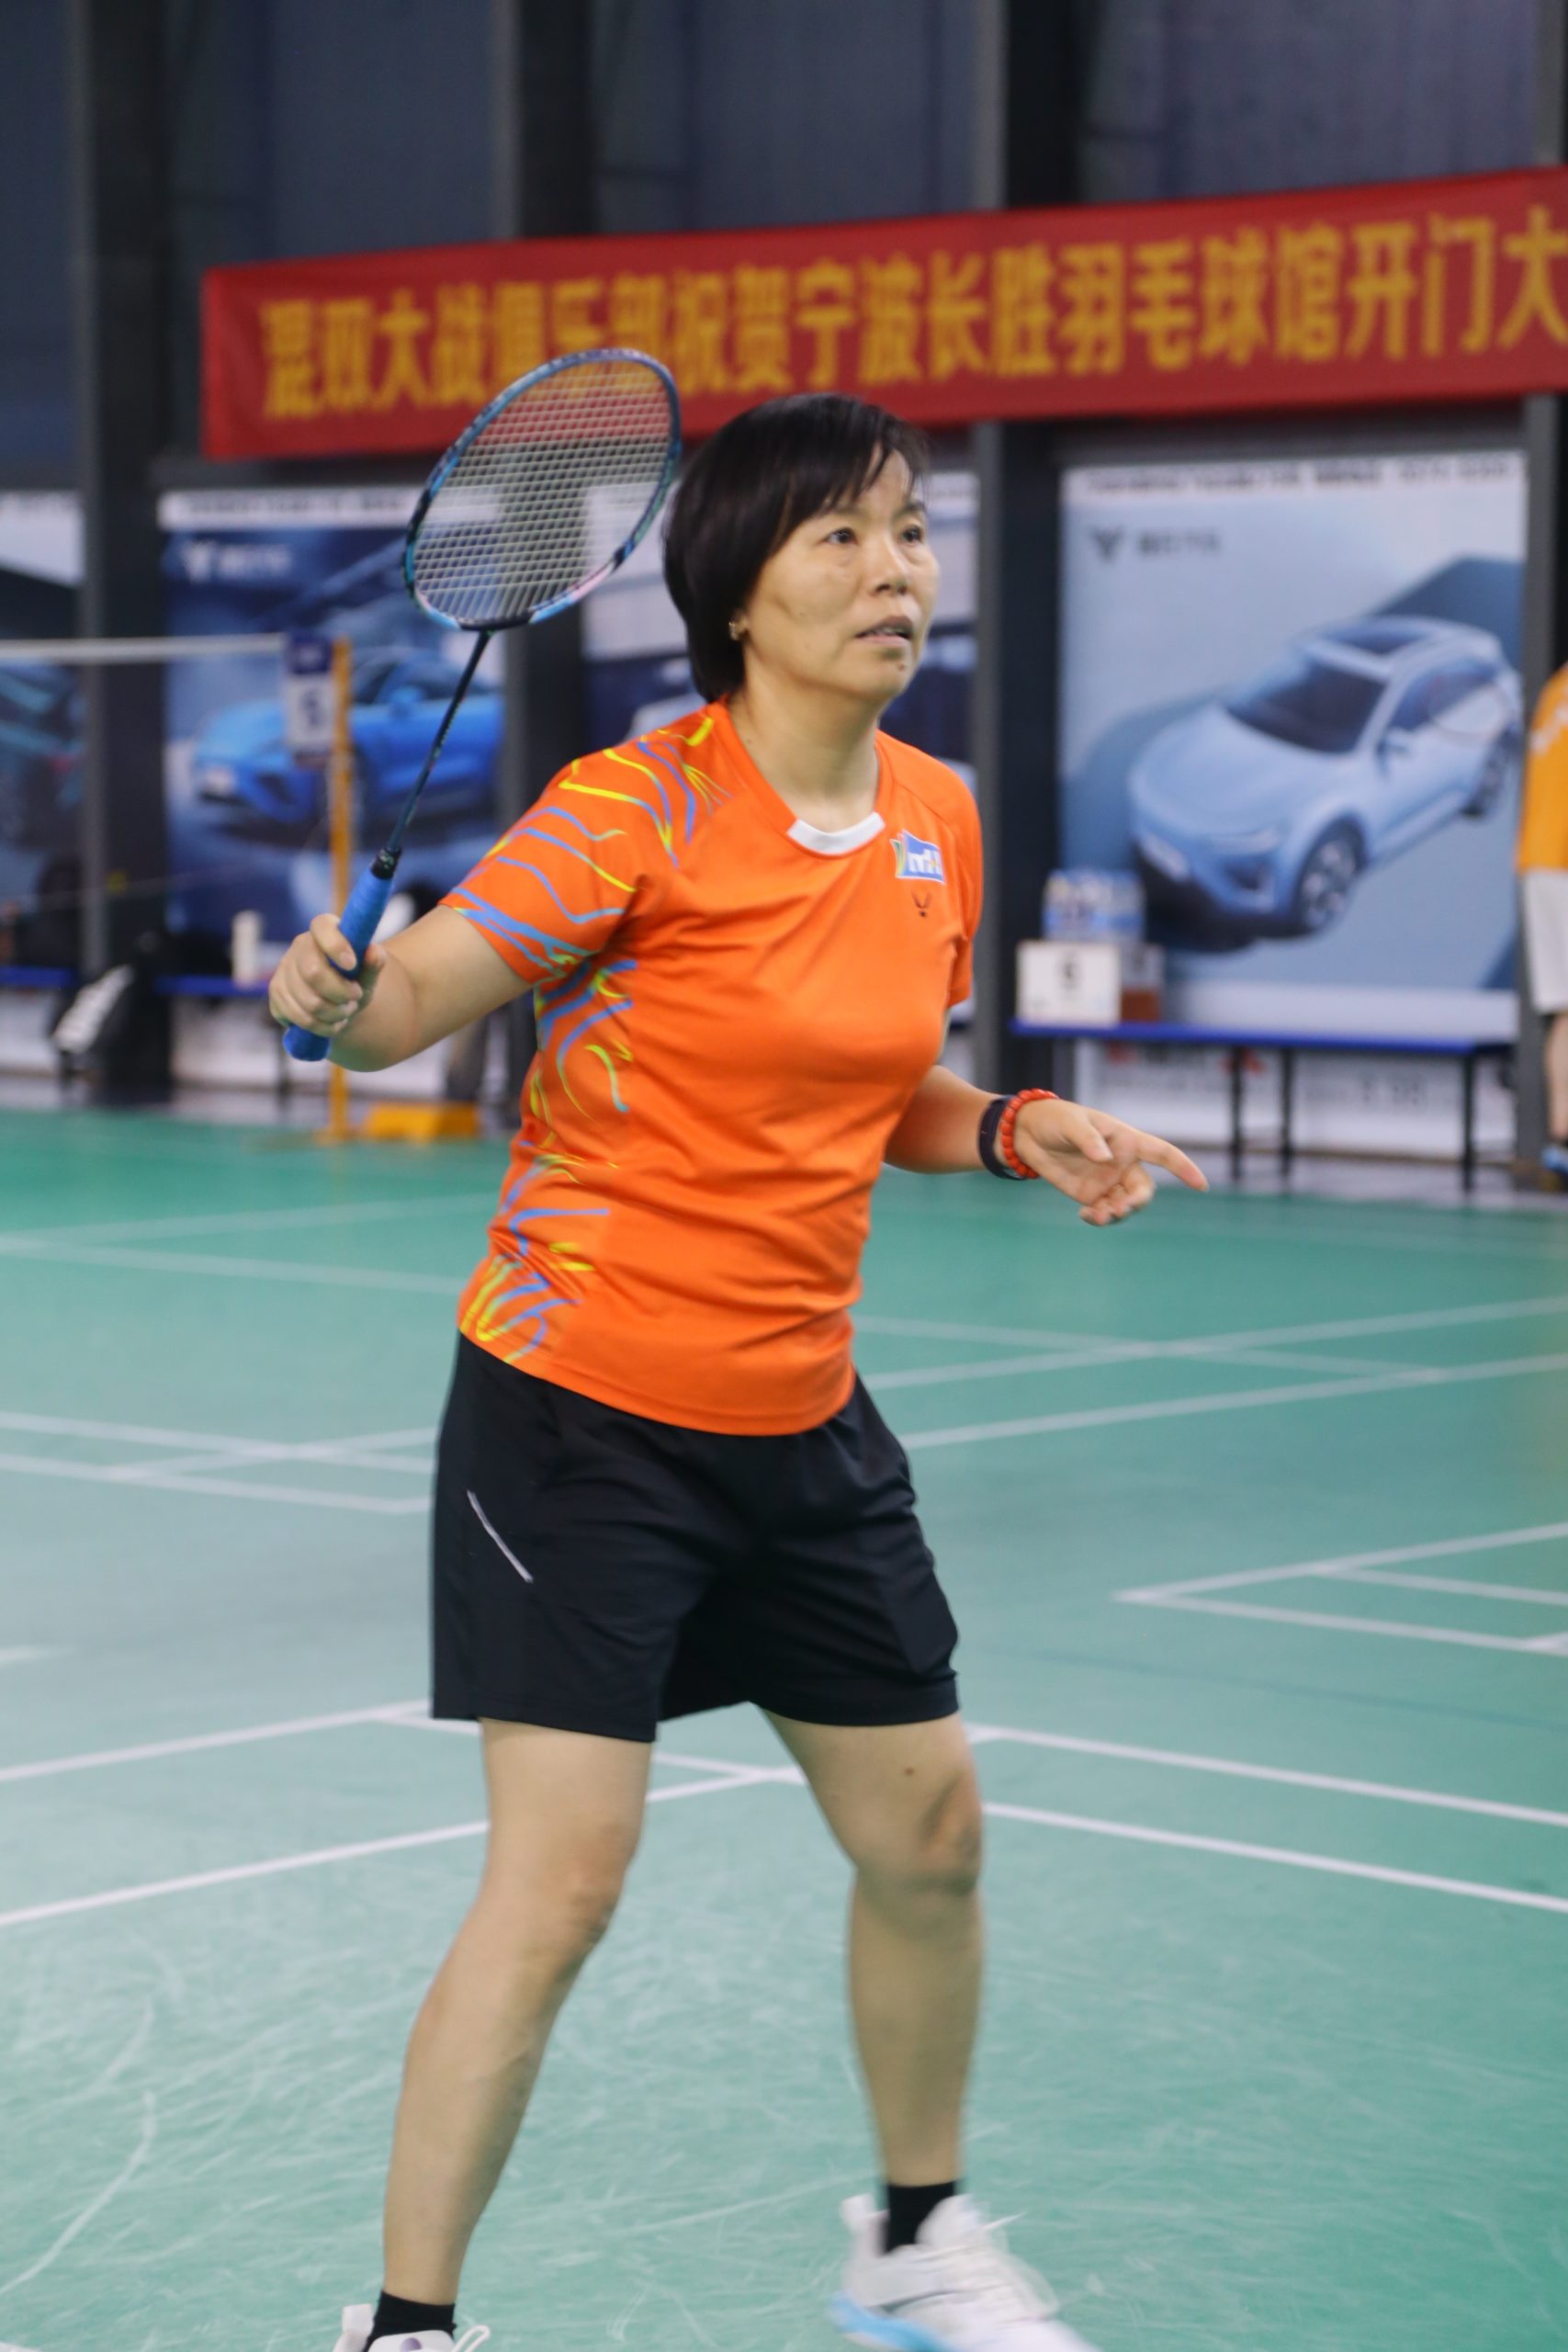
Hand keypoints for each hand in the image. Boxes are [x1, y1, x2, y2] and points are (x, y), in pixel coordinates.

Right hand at [268, 912, 385, 1039]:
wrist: (336, 1003)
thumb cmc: (354, 982)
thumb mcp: (368, 975)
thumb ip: (374, 963)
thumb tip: (374, 951)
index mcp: (324, 932)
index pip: (322, 927)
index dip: (336, 945)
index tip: (352, 964)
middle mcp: (299, 947)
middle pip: (313, 972)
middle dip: (340, 993)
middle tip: (354, 999)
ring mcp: (283, 969)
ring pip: (308, 1001)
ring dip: (334, 1014)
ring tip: (346, 1012)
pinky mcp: (276, 993)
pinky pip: (298, 1017)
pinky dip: (321, 1026)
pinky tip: (331, 1023)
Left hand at [1011, 1097, 1207, 1226]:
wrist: (1028, 1135)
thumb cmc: (1056, 1119)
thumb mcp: (1072, 1123)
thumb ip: (1089, 1139)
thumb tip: (1105, 1157)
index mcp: (1126, 1140)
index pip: (1162, 1154)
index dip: (1183, 1168)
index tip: (1201, 1185)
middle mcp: (1122, 1163)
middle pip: (1144, 1189)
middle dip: (1137, 1202)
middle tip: (1119, 1209)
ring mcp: (1108, 1181)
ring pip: (1126, 1205)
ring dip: (1118, 1214)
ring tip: (1098, 1216)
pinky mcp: (1090, 1195)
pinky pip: (1104, 1213)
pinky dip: (1099, 1219)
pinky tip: (1085, 1216)